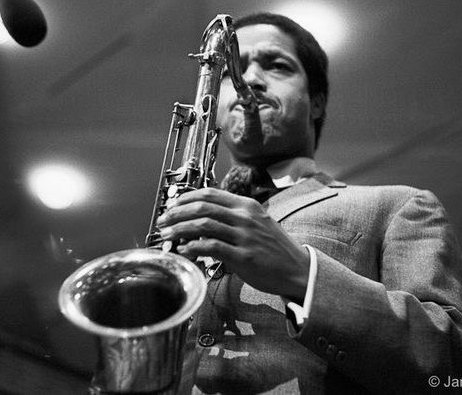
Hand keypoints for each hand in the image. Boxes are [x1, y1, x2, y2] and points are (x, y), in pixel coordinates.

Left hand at [156, 187, 309, 302]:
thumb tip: (202, 221)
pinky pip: (212, 248)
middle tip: (164, 221)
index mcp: (247, 206)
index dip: (187, 197)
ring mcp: (245, 236)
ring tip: (168, 236)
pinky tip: (184, 251)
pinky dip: (194, 248)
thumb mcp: (256, 223)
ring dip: (180, 230)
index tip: (173, 204)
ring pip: (203, 225)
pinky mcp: (244, 256)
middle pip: (203, 207)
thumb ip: (232, 219)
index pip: (211, 194)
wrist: (297, 268)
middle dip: (177, 213)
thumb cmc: (274, 248)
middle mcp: (245, 217)